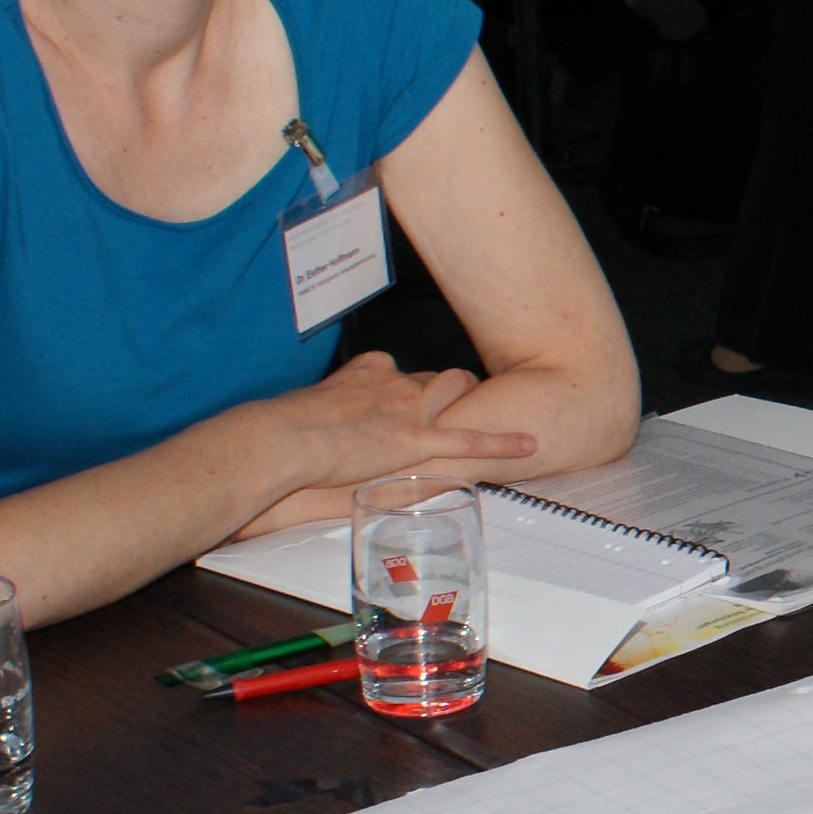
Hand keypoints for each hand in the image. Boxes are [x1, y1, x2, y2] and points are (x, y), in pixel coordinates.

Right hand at [251, 349, 537, 501]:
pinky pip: (471, 440)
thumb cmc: (283, 428)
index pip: (397, 370)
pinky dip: (503, 442)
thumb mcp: (302, 406)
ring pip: (457, 393)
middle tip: (457, 402)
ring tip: (490, 411)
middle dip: (449, 389)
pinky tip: (529, 443)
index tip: (402, 396)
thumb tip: (314, 419)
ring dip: (471, 403)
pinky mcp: (420, 440)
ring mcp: (411, 410)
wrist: (285, 438)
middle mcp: (395, 384)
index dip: (405, 386)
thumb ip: (319, 408)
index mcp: (366, 371)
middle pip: (435, 378)